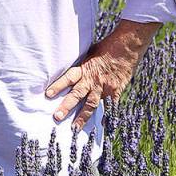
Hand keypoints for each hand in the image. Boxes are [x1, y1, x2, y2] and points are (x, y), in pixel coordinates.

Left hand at [45, 20, 160, 129]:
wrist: (127, 47)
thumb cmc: (106, 48)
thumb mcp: (89, 52)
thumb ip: (81, 64)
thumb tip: (67, 66)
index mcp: (84, 68)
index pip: (68, 78)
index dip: (58, 85)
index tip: (48, 94)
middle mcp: (92, 79)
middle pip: (77, 94)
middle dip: (66, 106)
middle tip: (57, 117)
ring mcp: (104, 86)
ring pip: (91, 104)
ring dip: (82, 117)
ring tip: (74, 128)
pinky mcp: (116, 90)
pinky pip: (110, 106)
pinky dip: (106, 116)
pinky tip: (101, 126)